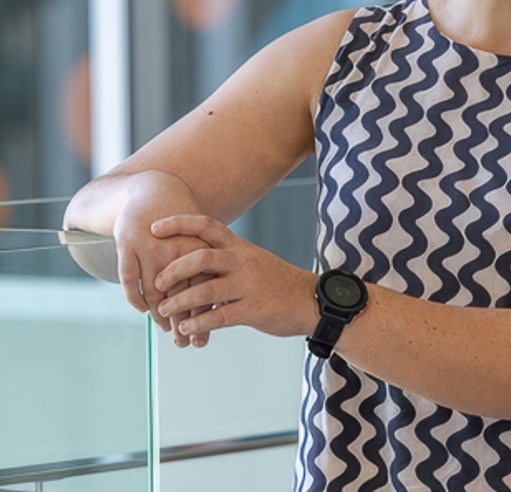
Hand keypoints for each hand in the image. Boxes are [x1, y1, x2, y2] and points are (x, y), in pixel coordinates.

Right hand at [110, 172, 213, 346]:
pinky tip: (142, 310)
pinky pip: (129, 277)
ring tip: (166, 331)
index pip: (204, 288)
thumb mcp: (201, 240)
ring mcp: (150, 245)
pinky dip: (135, 297)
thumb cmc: (183, 222)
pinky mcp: (127, 242)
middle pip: (180, 293)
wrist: (155, 189)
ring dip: (159, 316)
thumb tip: (221, 303)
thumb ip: (209, 269)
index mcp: (199, 245)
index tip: (204, 337)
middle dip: (183, 321)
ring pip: (154, 291)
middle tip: (185, 343)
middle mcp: (176, 247)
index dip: (204, 314)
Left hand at [151, 214, 316, 339]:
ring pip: (206, 290)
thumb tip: (191, 260)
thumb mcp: (253, 261)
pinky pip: (219, 317)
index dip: (180, 224)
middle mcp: (243, 261)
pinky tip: (187, 329)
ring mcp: (249, 285)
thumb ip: (226, 259)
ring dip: (180, 302)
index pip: (207, 226)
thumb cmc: (278, 282)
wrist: (312, 300)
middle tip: (158, 282)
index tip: (155, 228)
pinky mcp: (254, 309)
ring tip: (165, 310)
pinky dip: (198, 324)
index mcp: (241, 247)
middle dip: (173, 269)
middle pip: (202, 256)